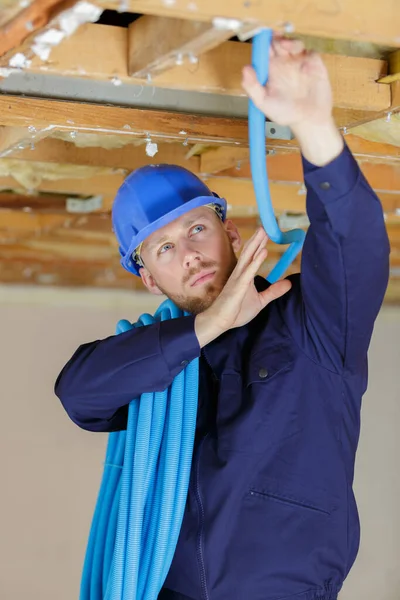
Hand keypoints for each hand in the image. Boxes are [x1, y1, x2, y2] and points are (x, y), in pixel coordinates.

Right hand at [195, 228, 291, 346]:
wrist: (220, 321)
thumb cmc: (236, 311)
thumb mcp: (260, 301)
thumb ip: (273, 291)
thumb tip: (288, 283)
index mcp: (245, 275)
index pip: (253, 256)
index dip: (260, 244)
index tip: (267, 233)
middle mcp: (240, 273)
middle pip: (250, 252)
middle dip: (258, 239)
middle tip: (266, 225)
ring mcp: (238, 278)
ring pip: (248, 257)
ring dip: (257, 244)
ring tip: (264, 231)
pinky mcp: (238, 285)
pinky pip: (249, 271)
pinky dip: (256, 261)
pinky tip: (263, 252)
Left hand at [242, 36, 343, 165]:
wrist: (308, 121)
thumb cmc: (285, 113)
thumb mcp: (264, 103)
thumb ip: (253, 87)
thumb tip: (245, 69)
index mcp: (270, 70)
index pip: (264, 50)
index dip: (262, 41)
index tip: (261, 37)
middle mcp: (284, 63)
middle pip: (279, 42)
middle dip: (276, 36)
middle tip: (274, 37)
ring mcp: (300, 63)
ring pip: (295, 44)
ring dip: (291, 42)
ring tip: (287, 47)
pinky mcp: (315, 65)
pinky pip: (311, 54)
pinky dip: (308, 57)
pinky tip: (305, 68)